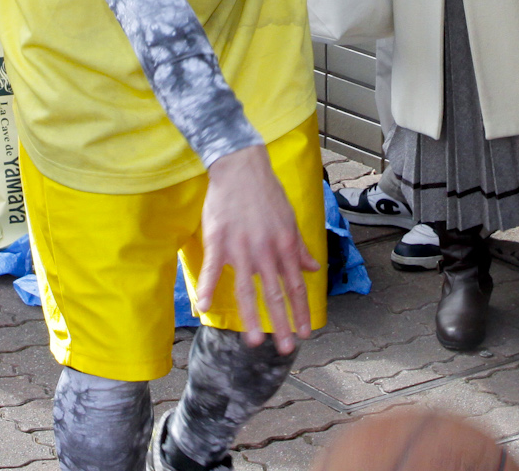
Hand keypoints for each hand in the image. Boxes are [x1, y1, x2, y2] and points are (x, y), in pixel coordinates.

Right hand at [194, 144, 318, 354]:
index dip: (301, 311)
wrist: (241, 167)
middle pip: (275, 294)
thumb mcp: (290, 218)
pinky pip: (213, 269)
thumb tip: (314, 268)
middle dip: (282, 325)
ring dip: (251, 318)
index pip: (296, 286)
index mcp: (285, 246)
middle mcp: (267, 251)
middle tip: (286, 350)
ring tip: (254, 342)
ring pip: (247, 290)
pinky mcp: (219, 240)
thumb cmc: (267, 192)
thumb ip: (301, 247)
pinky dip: (208, 288)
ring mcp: (242, 248)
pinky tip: (204, 307)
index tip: (306, 334)